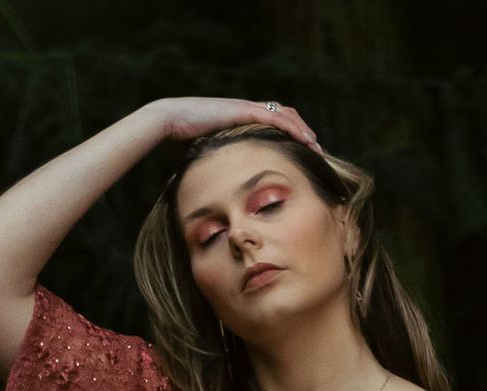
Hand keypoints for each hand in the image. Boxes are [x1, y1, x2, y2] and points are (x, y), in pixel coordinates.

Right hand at [147, 97, 323, 152]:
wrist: (169, 123)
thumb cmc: (178, 140)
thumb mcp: (204, 155)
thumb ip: (214, 164)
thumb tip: (211, 187)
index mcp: (239, 119)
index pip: (272, 123)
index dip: (289, 134)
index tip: (301, 152)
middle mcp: (246, 110)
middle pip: (285, 116)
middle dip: (303, 132)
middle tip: (316, 151)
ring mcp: (246, 108)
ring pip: (286, 116)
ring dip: (304, 131)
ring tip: (317, 147)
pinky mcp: (244, 110)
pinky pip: (277, 118)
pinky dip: (294, 128)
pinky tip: (306, 140)